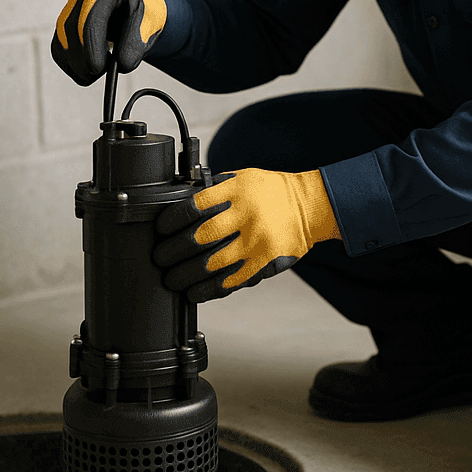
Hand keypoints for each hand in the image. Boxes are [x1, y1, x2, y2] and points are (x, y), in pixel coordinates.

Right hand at [51, 0, 166, 84]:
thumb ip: (137, 43)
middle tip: (98, 75)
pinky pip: (58, 50)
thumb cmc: (146, 15)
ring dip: (77, 65)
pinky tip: (88, 71)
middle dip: (83, 58)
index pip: (91, 18)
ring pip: (62, 42)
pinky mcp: (64, 25)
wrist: (140, 10)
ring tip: (98, 73)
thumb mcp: (151, 24)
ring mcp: (71, 8)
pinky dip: (71, 66)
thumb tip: (121, 65)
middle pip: (71, 31)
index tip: (98, 68)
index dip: (91, 45)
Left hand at [153, 168, 340, 302]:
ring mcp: (257, 241)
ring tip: (172, 280)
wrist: (311, 205)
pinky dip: (209, 290)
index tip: (160, 231)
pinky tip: (195, 292)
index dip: (170, 222)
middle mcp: (246, 215)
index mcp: (236, 190)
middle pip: (198, 238)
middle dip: (172, 252)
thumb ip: (214, 191)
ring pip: (211, 265)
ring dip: (185, 276)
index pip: (193, 207)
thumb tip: (179, 208)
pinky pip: (232, 281)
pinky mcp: (266, 262)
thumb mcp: (242, 179)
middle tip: (160, 259)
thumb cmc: (271, 192)